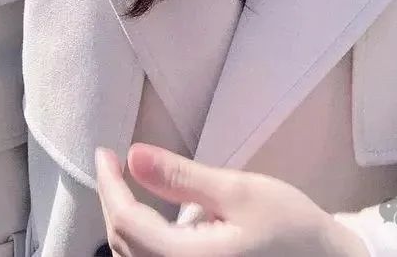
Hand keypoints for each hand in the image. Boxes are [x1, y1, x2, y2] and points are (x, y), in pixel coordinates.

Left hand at [94, 143, 370, 255]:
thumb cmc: (290, 228)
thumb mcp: (240, 192)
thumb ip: (182, 177)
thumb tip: (133, 156)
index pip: (125, 223)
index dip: (109, 185)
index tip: (105, 152)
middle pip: (124, 245)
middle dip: (112, 201)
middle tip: (113, 164)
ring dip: (124, 223)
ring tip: (128, 187)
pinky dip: (142, 242)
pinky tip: (152, 220)